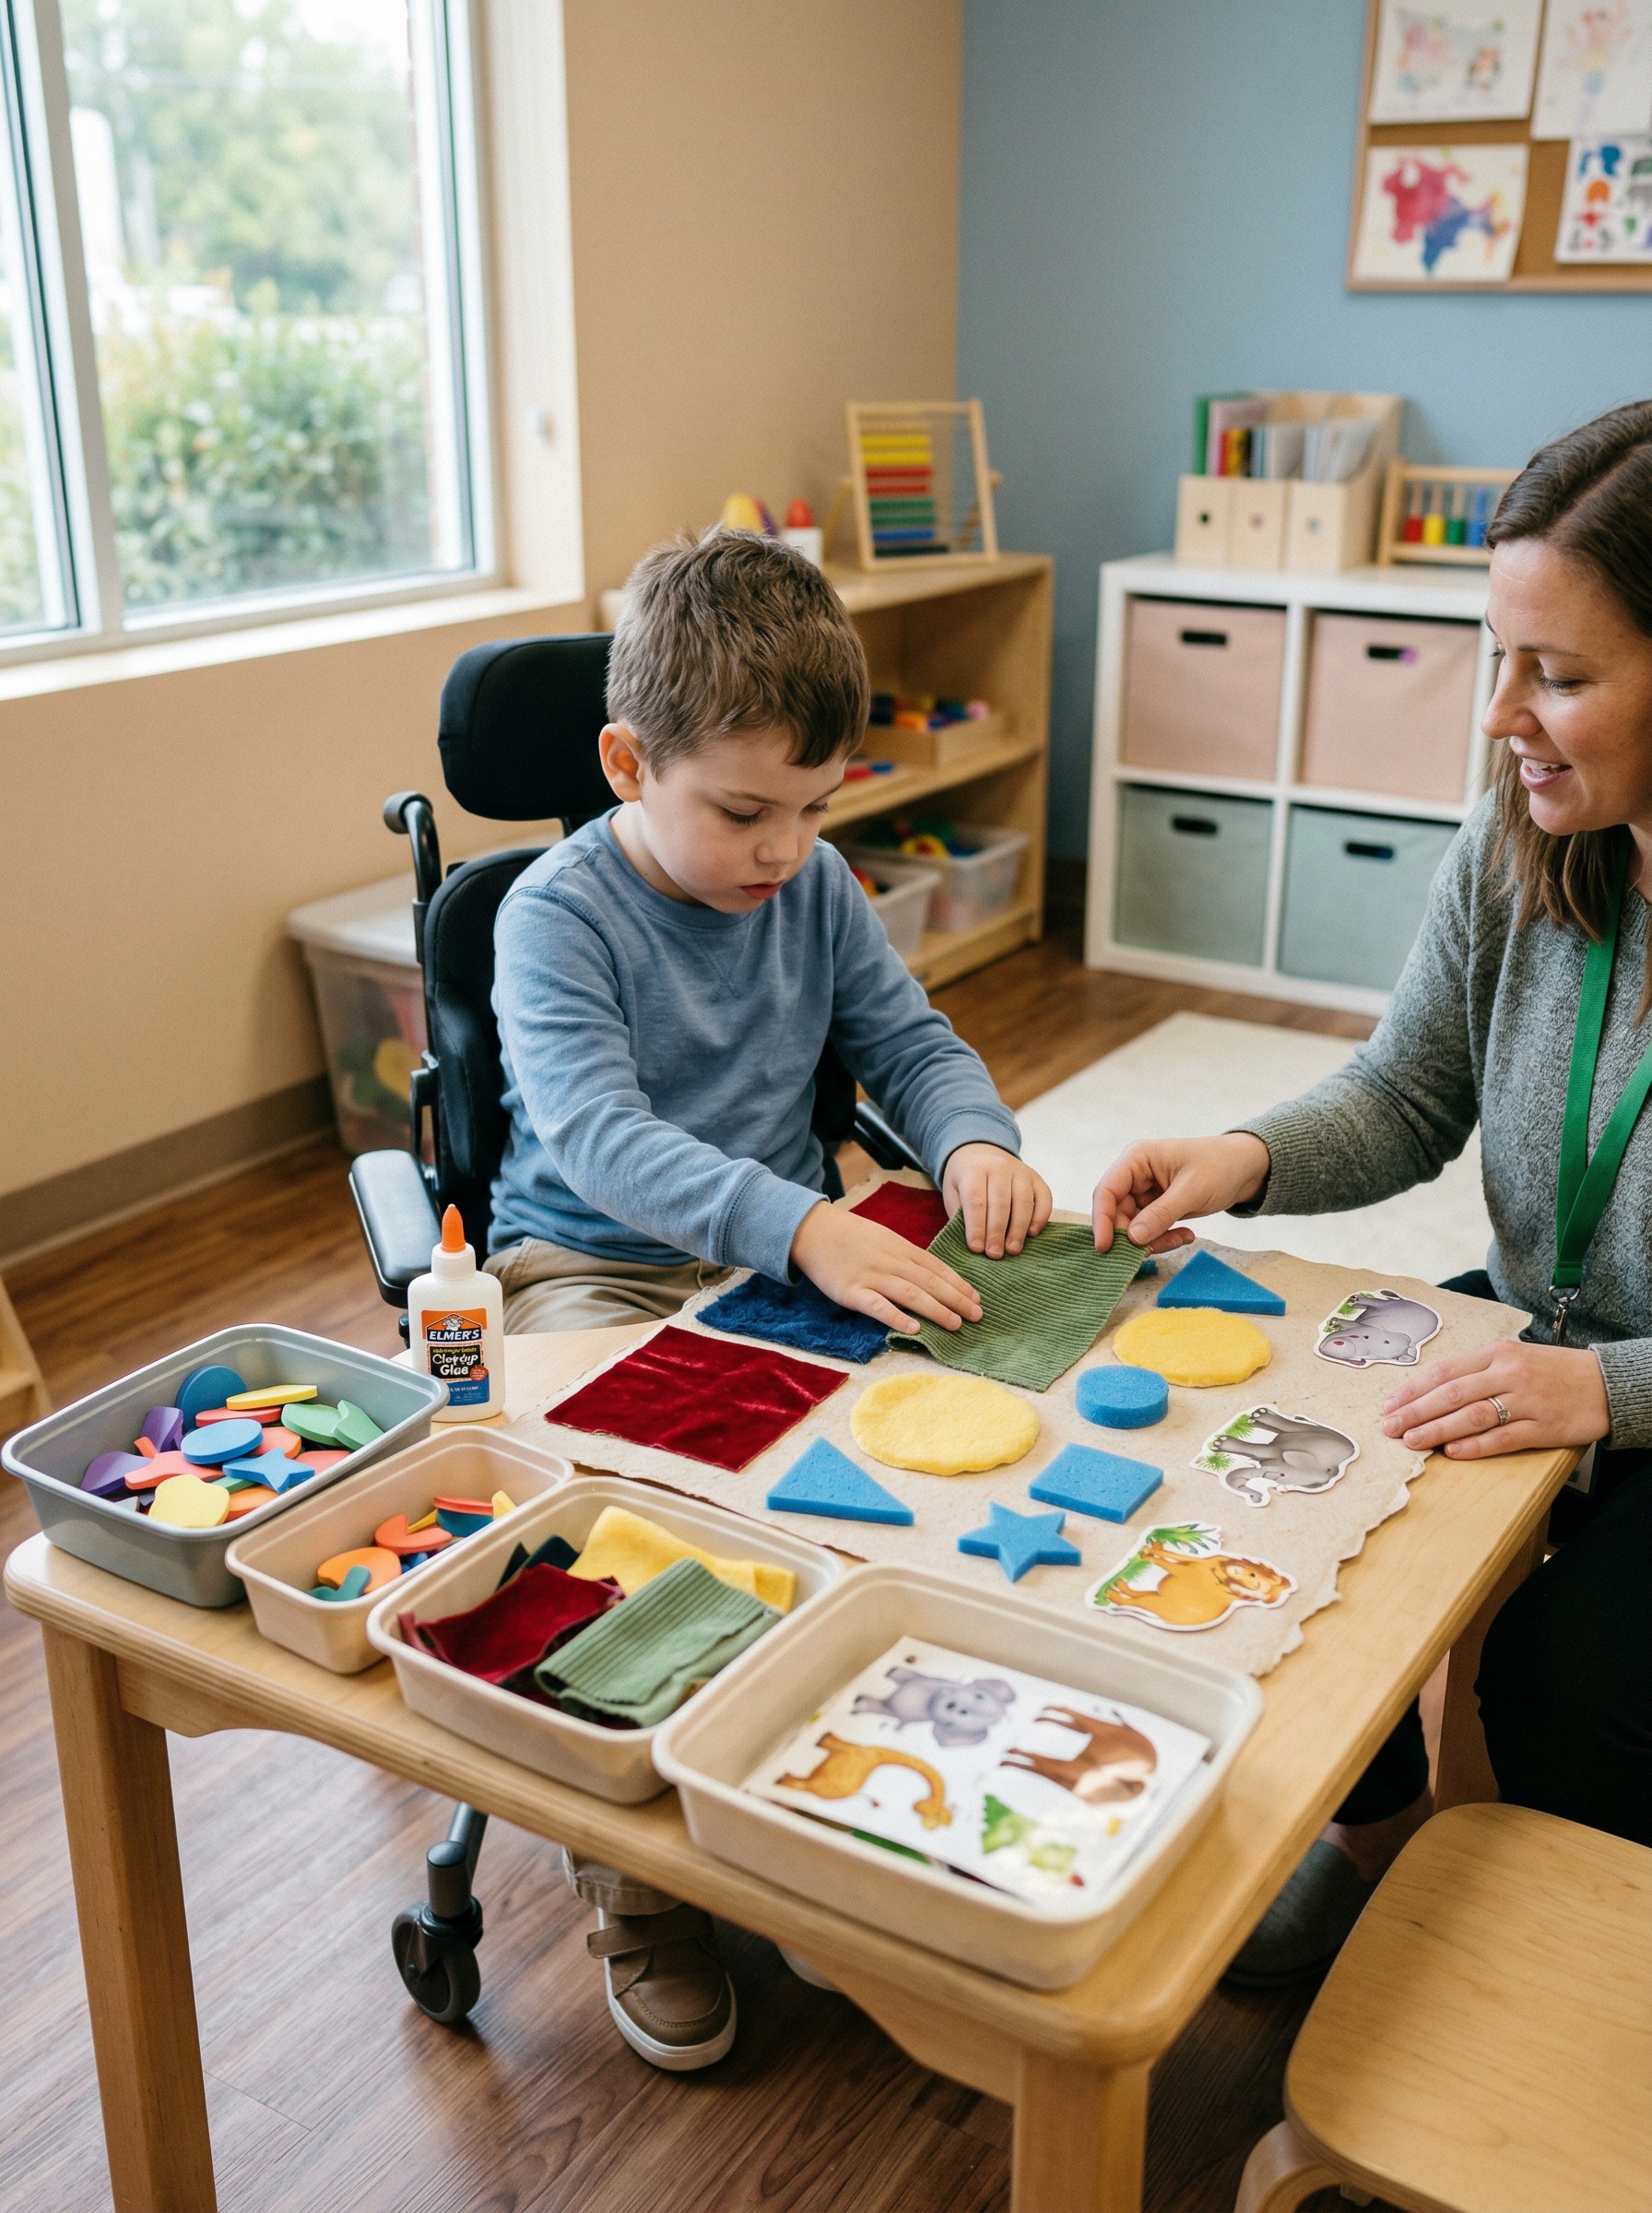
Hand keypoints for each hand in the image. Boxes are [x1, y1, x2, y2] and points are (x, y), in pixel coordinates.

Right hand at [791, 1203, 983, 1333]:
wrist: (813, 1229)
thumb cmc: (850, 1236)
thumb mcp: (884, 1238)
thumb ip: (906, 1255)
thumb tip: (931, 1274)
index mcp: (900, 1248)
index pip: (936, 1268)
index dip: (958, 1284)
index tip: (977, 1298)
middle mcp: (891, 1262)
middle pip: (930, 1282)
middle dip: (957, 1299)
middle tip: (978, 1316)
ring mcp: (871, 1276)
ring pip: (910, 1294)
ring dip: (936, 1310)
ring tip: (956, 1324)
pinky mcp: (851, 1292)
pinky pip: (877, 1306)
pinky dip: (896, 1316)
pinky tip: (914, 1328)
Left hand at [941, 1143, 1052, 1257]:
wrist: (981, 1153)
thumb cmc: (965, 1181)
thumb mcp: (953, 1193)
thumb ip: (960, 1215)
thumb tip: (974, 1245)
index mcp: (974, 1170)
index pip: (976, 1200)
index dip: (976, 1226)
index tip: (976, 1248)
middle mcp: (999, 1167)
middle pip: (1001, 1202)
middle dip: (997, 1231)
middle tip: (995, 1254)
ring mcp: (1021, 1172)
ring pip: (1023, 1201)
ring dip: (1018, 1229)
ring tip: (1012, 1250)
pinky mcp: (1036, 1179)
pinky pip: (1044, 1198)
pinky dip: (1040, 1217)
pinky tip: (1031, 1233)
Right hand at [1091, 1133, 1270, 1252]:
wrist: (1246, 1168)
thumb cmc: (1219, 1167)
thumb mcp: (1191, 1190)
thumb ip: (1160, 1214)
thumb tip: (1132, 1239)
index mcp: (1137, 1159)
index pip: (1107, 1191)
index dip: (1102, 1220)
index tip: (1106, 1248)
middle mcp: (1135, 1175)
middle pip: (1117, 1213)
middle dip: (1132, 1236)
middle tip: (1152, 1252)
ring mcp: (1145, 1192)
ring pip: (1133, 1226)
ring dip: (1153, 1240)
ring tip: (1182, 1239)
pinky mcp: (1156, 1207)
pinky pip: (1149, 1230)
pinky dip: (1164, 1238)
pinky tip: (1187, 1235)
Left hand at [1380, 1340, 1610, 1457]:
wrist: (1603, 1383)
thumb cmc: (1550, 1370)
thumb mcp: (1512, 1356)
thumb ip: (1476, 1370)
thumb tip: (1430, 1392)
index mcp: (1497, 1352)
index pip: (1444, 1371)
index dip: (1413, 1389)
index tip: (1388, 1404)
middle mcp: (1508, 1373)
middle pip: (1452, 1393)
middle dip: (1415, 1411)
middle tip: (1389, 1427)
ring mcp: (1526, 1400)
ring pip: (1472, 1416)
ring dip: (1437, 1430)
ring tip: (1411, 1441)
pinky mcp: (1542, 1427)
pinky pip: (1502, 1438)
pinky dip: (1475, 1446)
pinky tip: (1452, 1453)